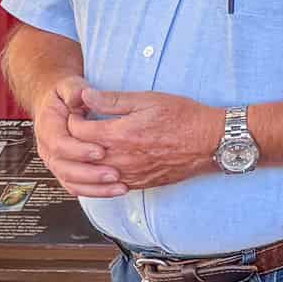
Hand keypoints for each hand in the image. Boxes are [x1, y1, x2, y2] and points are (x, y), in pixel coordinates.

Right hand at [33, 74, 127, 198]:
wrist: (57, 105)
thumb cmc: (65, 95)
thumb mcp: (69, 86)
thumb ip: (74, 90)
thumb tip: (80, 95)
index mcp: (48, 128)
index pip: (60, 144)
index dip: (79, 150)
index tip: (100, 150)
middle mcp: (50, 149)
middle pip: (65, 168)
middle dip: (90, 173)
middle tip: (114, 173)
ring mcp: (58, 162)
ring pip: (72, 182)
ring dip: (96, 187)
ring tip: (120, 186)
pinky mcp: (68, 172)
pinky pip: (79, 187)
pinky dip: (97, 191)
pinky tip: (117, 190)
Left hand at [69, 89, 225, 190]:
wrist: (210, 142)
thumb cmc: (183, 118)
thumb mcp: (147, 100)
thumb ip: (113, 100)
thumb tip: (86, 96)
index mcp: (120, 134)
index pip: (78, 130)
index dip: (72, 118)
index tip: (78, 112)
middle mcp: (121, 158)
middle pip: (80, 154)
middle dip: (74, 140)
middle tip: (79, 127)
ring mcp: (129, 174)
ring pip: (92, 173)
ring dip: (85, 160)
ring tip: (89, 145)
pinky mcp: (139, 183)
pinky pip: (109, 185)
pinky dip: (100, 175)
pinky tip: (104, 163)